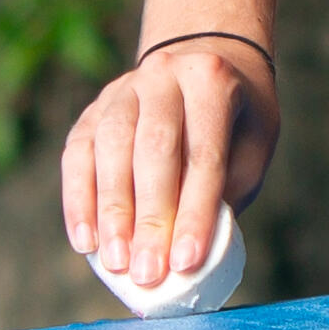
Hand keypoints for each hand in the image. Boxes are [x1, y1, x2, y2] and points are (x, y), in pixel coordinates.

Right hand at [59, 32, 279, 302]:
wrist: (202, 57)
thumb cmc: (235, 120)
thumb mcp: (251, 147)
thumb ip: (225, 191)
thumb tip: (187, 251)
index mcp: (212, 80)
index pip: (203, 154)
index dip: (195, 211)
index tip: (186, 261)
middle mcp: (163, 75)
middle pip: (153, 150)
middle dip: (149, 218)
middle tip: (148, 272)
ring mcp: (122, 89)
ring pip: (109, 149)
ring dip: (111, 213)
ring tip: (116, 263)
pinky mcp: (93, 109)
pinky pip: (77, 155)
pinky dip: (78, 201)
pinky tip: (85, 241)